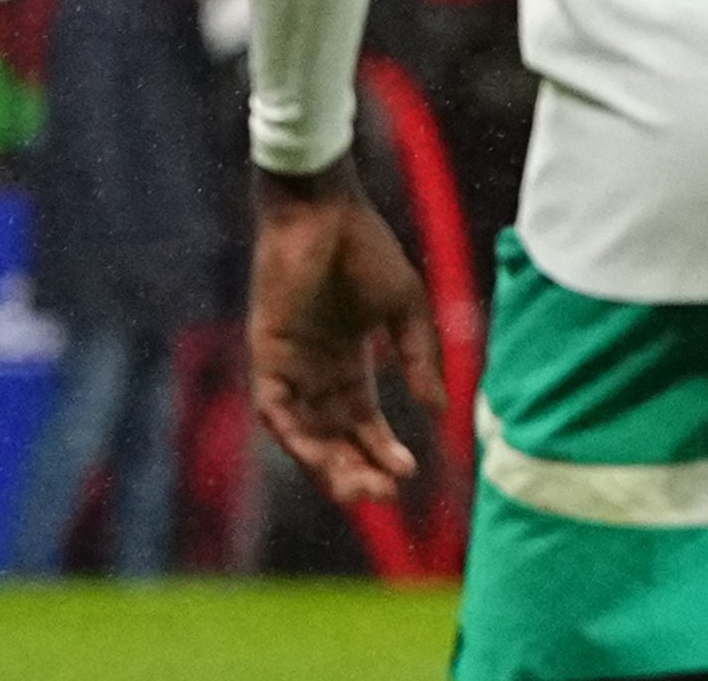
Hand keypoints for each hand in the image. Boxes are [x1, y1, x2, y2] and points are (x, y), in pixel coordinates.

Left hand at [249, 160, 443, 505]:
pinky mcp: (267, 355)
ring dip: (328, 465)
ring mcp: (288, 366)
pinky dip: (296, 435)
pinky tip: (321, 456)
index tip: (408, 473)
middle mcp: (315, 372)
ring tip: (360, 488)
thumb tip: (439, 410)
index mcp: (347, 361)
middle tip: (384, 495)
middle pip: (332, 437)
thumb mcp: (406, 308)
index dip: (382, 449)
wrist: (325, 211)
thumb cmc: (367, 249)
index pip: (361, 422)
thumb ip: (420, 358)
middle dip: (356, 469)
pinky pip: (276, 409)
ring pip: (305, 433)